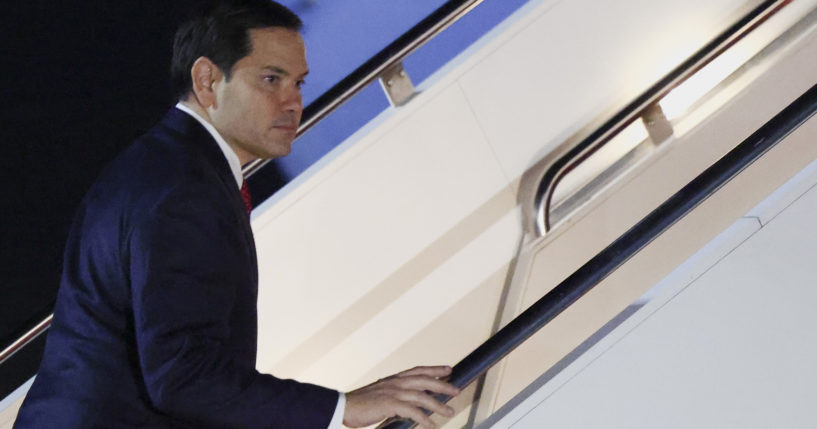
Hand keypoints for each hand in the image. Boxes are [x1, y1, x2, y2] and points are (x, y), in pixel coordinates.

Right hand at [343, 365, 460, 428]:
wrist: (343, 406)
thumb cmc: (360, 404)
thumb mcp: (380, 394)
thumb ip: (395, 397)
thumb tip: (408, 405)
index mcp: (393, 379)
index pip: (418, 370)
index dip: (434, 369)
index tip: (448, 369)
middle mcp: (396, 383)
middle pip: (424, 380)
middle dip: (442, 385)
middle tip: (456, 390)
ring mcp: (393, 393)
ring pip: (422, 397)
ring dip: (438, 405)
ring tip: (450, 412)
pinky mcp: (390, 404)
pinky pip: (413, 412)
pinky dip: (425, 419)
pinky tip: (432, 425)